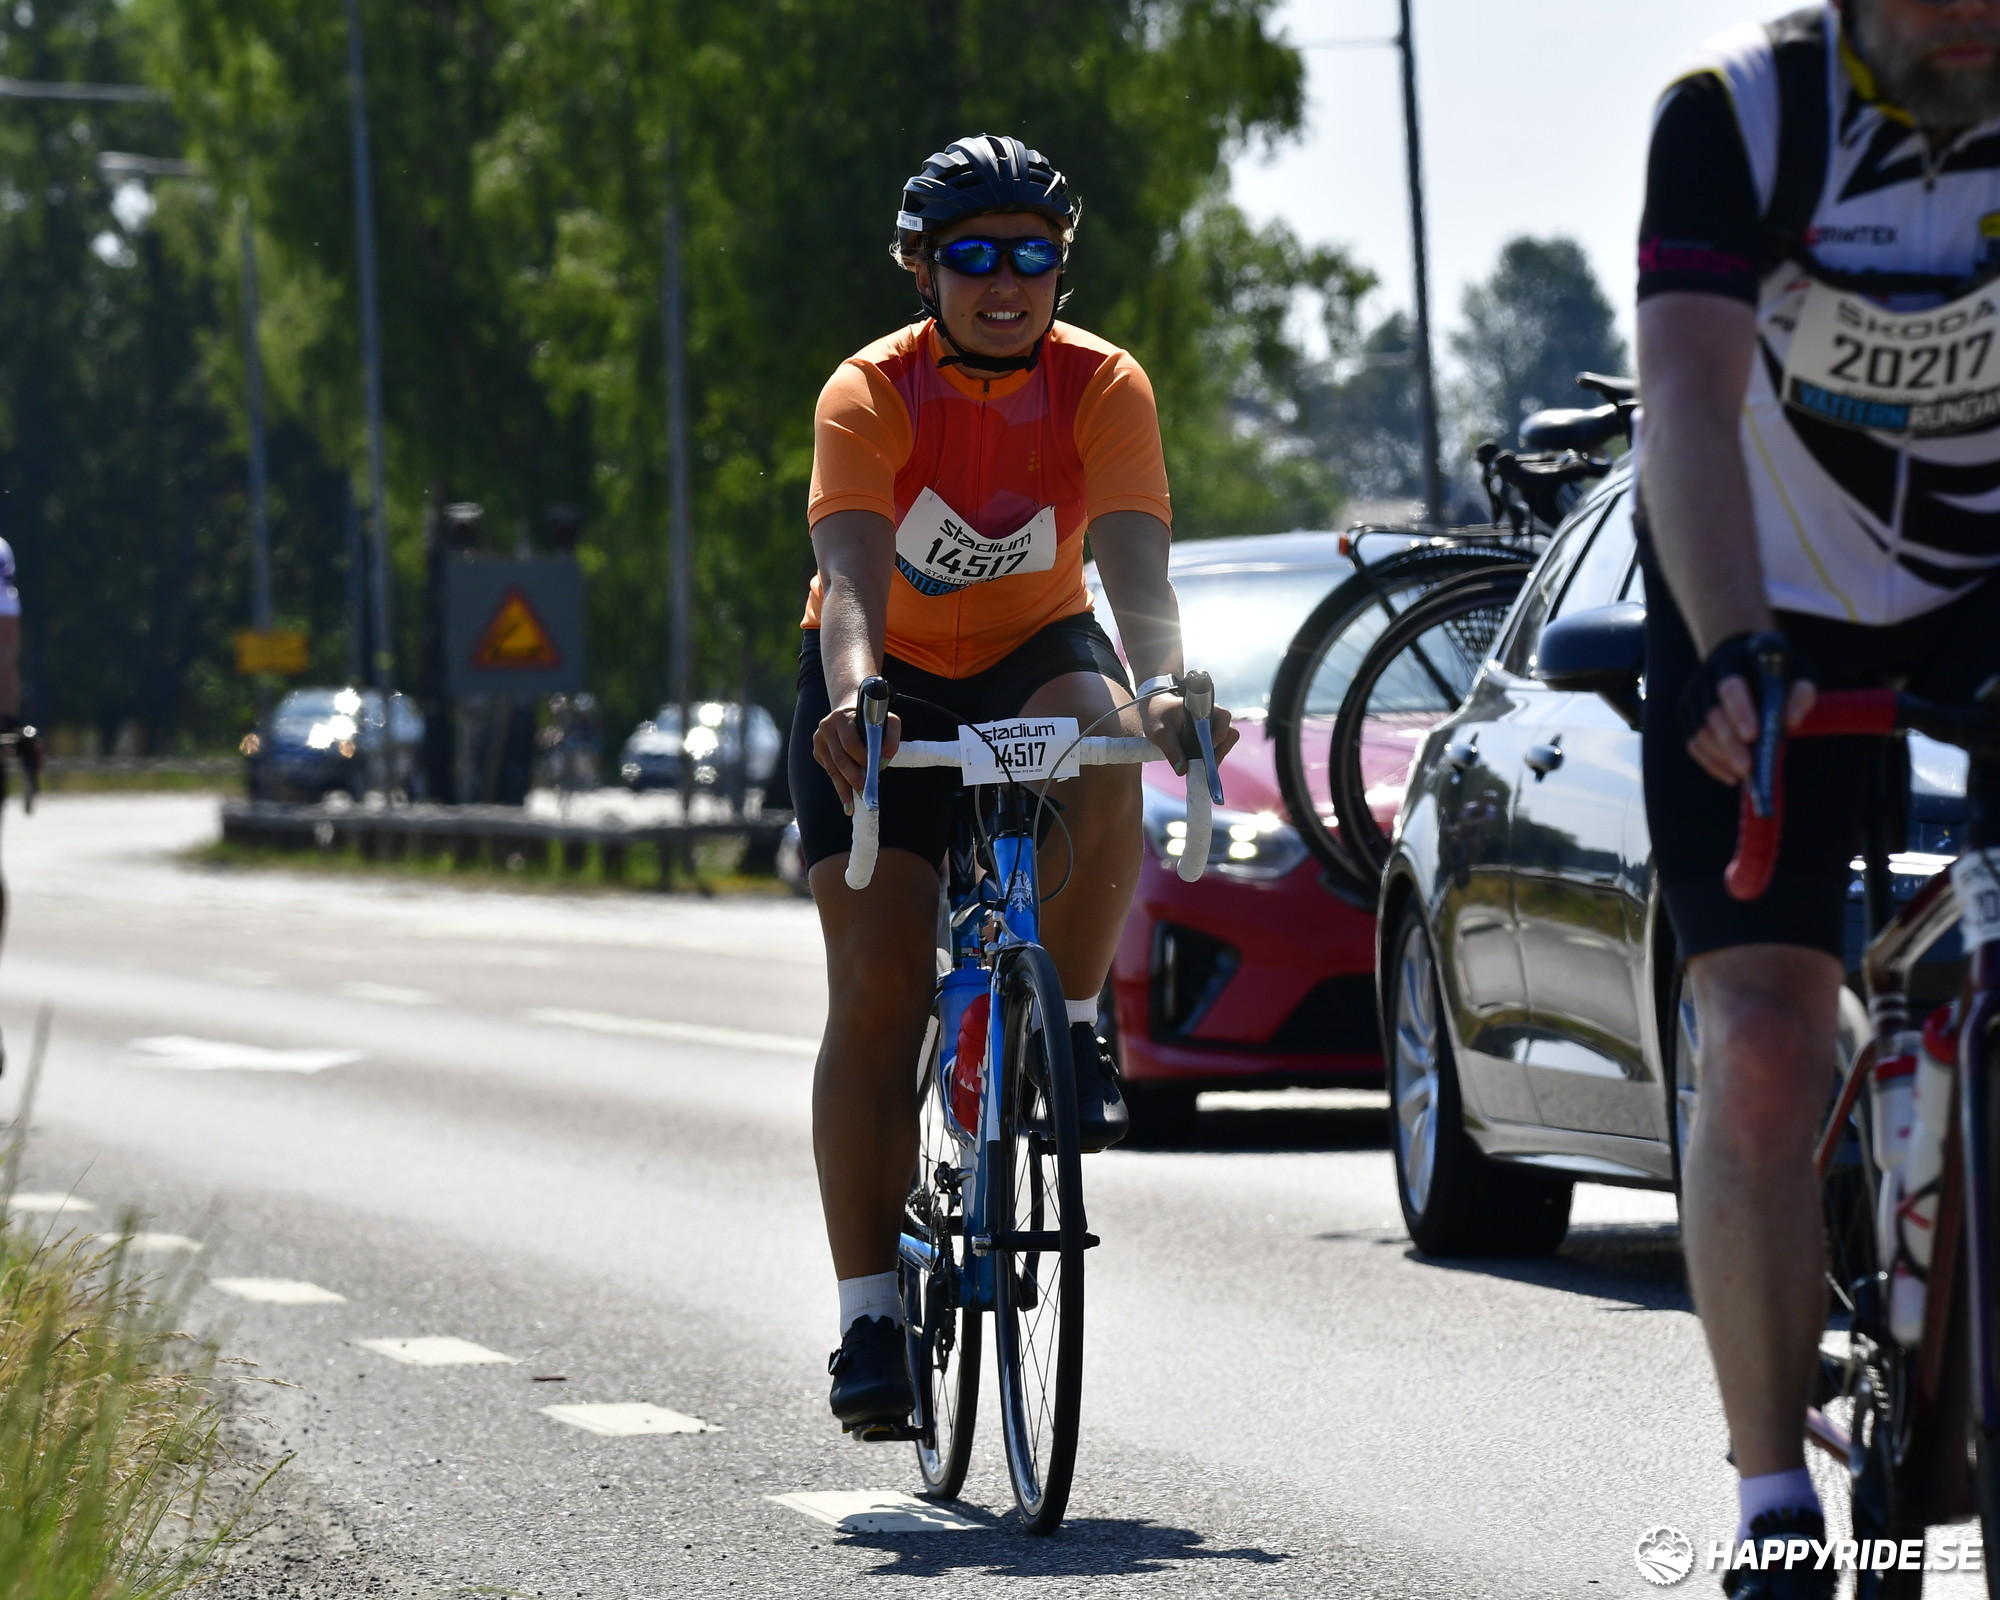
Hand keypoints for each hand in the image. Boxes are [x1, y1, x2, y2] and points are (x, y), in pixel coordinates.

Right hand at [813, 702, 900, 811]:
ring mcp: (819, 740)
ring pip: (833, 769)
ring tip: (853, 805)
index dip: (863, 759)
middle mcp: (827, 727)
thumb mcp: (886, 721)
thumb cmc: (871, 721)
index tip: (875, 772)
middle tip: (865, 793)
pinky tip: (847, 800)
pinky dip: (840, 787)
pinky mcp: (817, 751)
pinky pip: (830, 772)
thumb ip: (890, 739)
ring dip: (844, 789)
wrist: (849, 713)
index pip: (850, 743)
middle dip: (853, 778)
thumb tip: (883, 763)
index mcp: (842, 717)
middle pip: (840, 759)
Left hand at [1141, 694, 1238, 774]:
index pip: (1223, 718)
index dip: (1220, 734)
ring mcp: (1216, 725)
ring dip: (1216, 755)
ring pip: (1227, 743)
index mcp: (1203, 708)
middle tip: (1205, 765)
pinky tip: (1200, 764)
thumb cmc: (1159, 715)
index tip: (1210, 748)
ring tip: (1200, 767)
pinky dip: (1211, 757)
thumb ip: (1171, 750)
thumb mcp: (1160, 732)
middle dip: (1220, 751)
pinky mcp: (1212, 735)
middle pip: (1230, 733)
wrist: (1157, 711)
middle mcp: (1215, 715)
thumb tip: (1182, 770)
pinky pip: (1220, 748)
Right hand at [1686, 673, 1815, 784]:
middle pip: (1712, 715)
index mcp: (1732, 663)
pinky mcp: (1687, 714)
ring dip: (1721, 757)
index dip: (1739, 711)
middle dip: (1730, 744)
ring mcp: (1693, 697)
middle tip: (1748, 768)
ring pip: (1699, 732)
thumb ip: (1800, 693)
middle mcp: (1705, 678)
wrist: (1738, 656)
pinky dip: (1711, 763)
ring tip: (1744, 774)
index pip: (1730, 688)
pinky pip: (1694, 744)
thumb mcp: (1796, 671)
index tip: (1753, 735)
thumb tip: (1791, 723)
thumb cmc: (1773, 668)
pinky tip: (1731, 775)